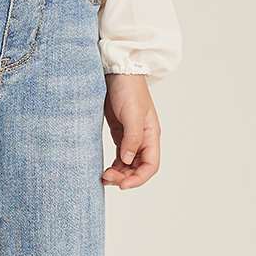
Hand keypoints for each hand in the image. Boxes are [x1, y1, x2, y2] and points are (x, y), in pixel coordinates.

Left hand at [102, 74, 160, 188]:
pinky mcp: (120, 132)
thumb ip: (131, 139)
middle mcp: (143, 138)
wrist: (118, 71)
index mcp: (151, 135)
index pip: (150, 165)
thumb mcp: (132, 114)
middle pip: (139, 167)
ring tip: (103, 176)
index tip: (123, 185)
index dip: (138, 178)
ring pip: (128, 163)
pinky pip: (119, 155)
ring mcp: (131, 136)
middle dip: (125, 177)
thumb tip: (126, 160)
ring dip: (119, 173)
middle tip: (107, 178)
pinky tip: (105, 168)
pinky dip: (114, 164)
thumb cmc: (129, 89)